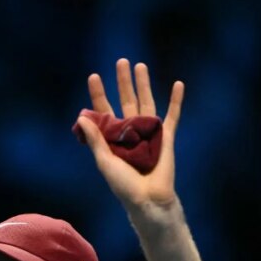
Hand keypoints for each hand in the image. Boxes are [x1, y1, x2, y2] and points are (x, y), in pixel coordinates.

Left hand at [75, 59, 183, 209]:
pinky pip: (173, 116)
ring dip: (144, 84)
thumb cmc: (124, 185)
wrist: (148, 199)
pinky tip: (178, 84)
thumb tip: (82, 116)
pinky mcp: (167, 137)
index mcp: (113, 138)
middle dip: (123, 81)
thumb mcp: (105, 161)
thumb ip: (95, 139)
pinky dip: (176, 100)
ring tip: (140, 65)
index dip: (98, 94)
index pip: (104, 110)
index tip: (94, 76)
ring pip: (146, 102)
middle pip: (126, 100)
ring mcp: (149, 132)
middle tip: (121, 61)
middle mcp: (130, 132)